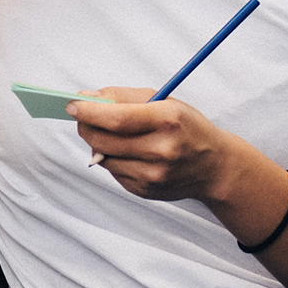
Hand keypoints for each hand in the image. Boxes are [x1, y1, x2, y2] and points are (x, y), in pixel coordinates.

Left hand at [69, 87, 236, 202]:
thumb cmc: (186, 127)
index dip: (89, 112)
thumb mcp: (164, 101)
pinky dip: (113, 159)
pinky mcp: (146, 190)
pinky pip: (113, 171)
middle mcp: (161, 150)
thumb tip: (85, 97)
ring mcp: (153, 175)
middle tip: (82, 117)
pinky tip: (129, 152)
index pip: (116, 119)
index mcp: (167, 121)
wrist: (215, 167)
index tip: (72, 105)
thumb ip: (122, 96)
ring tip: (112, 133)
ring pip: (103, 157)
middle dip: (86, 126)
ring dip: (98, 143)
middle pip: (104, 140)